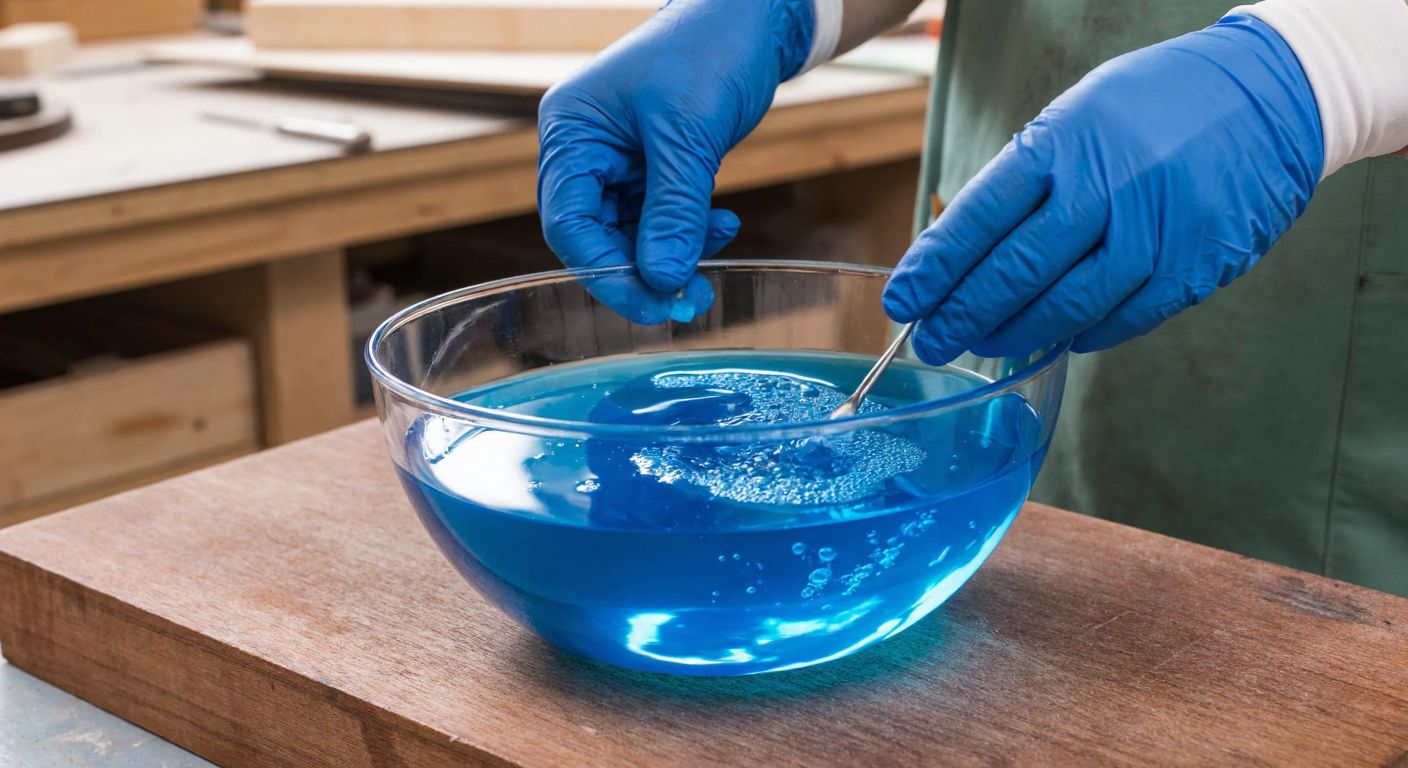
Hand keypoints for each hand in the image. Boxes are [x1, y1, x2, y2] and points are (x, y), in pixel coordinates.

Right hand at [537, 0, 815, 323]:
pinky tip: (724, 225)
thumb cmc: (709, 50)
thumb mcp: (688, 134)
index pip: (569, 224)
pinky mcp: (652, 167)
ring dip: (671, 257)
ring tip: (709, 271)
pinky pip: (661, 219)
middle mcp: (585, 150)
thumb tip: (662, 280)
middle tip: (689, 301)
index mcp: (571, 132)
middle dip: (642, 272)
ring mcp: (618, 161)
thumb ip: (673, 211)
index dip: (608, 272)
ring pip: (632, 235)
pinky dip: (690, 232)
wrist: (751, 16)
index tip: (654, 303)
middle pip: (597, 238)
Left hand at [882, 15, 1323, 363]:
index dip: (934, 268)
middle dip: (961, 314)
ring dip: (1013, 334)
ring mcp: (1153, 232)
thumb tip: (963, 252)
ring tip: (980, 345)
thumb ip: (1028, 182)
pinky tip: (1054, 339)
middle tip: (929, 342)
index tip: (902, 301)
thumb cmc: (1155, 108)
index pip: (978, 218)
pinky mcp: (1193, 268)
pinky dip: (1080, 334)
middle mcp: (1105, 188)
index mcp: (1064, 142)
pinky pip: (1121, 319)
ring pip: (1064, 306)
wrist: (1270, 96)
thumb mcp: (1079, 117)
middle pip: (1014, 271)